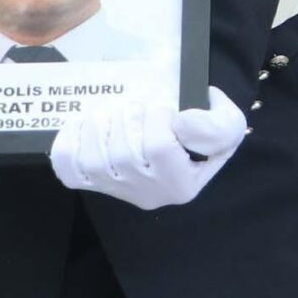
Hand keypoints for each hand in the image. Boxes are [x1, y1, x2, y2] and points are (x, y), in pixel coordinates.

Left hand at [48, 88, 247, 211]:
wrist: (183, 152)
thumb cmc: (203, 135)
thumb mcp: (228, 127)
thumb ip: (218, 125)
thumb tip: (181, 122)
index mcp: (183, 182)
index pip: (159, 147)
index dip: (155, 116)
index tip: (163, 105)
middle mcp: (149, 193)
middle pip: (124, 154)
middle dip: (126, 117)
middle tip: (135, 104)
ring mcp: (118, 190)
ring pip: (95, 161)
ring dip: (99, 126)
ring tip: (112, 112)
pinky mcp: (94, 185)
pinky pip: (69, 169)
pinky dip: (70, 142)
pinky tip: (82, 124)